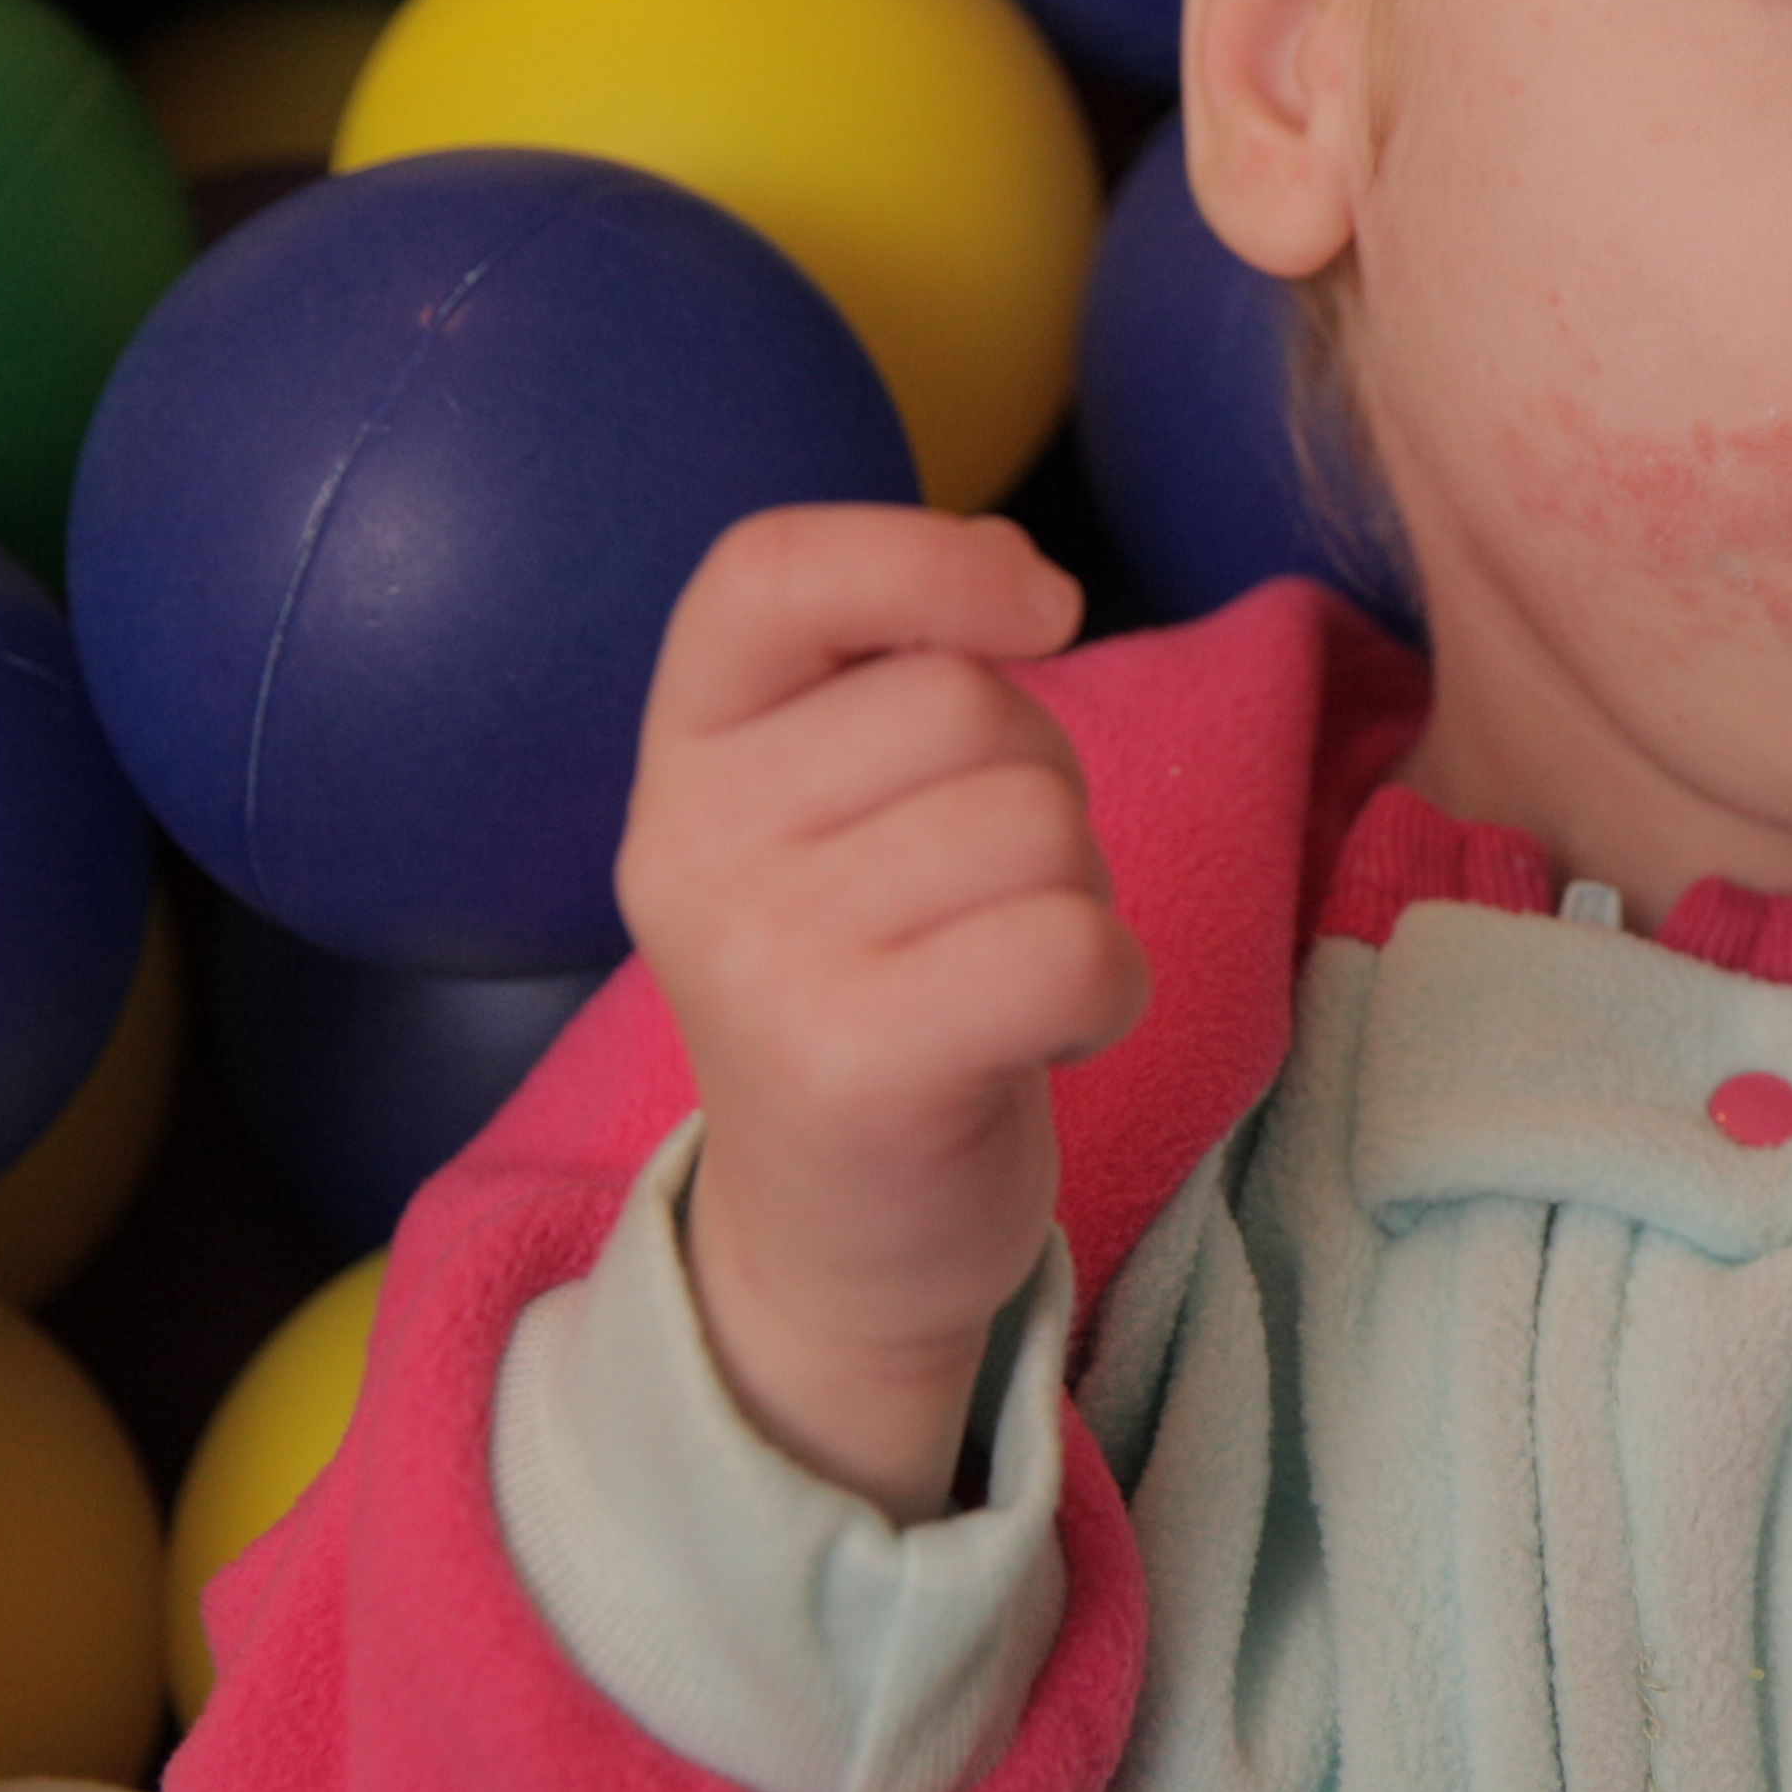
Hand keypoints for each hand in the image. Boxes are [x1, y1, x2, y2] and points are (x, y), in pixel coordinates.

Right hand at [618, 504, 1149, 1523]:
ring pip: (1037, 822)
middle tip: (979, 902)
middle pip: (967, 702)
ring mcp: (759, 958)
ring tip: (994, 975)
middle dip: (1039, 784)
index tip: (1041, 609)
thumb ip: (902, 672)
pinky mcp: (853, 1065)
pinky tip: (1040, 1038)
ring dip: (1075, 893)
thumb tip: (1028, 587)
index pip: (766, 572)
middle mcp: (689, 844)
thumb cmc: (883, 980)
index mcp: (684, 752)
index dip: (923, 553)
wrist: (837, 1239)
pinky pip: (1072, 942)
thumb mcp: (840, 808)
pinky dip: (1107, 987)